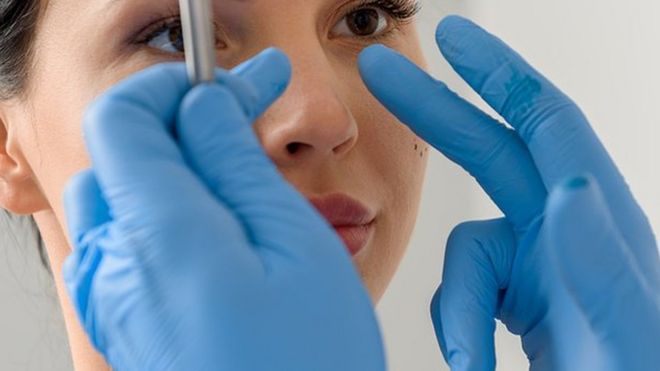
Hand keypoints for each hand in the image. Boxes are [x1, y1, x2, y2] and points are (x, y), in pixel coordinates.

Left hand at [62, 48, 385, 370]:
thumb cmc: (308, 364)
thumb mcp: (292, 243)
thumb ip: (235, 160)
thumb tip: (206, 104)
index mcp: (158, 237)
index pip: (126, 117)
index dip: (177, 86)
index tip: (234, 81)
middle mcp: (117, 267)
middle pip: (123, 152)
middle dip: (185, 121)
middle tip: (249, 118)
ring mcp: (115, 297)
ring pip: (127, 192)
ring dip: (181, 165)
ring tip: (245, 174)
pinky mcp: (126, 317)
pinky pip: (131, 237)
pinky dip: (172, 208)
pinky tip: (226, 222)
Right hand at [358, 15, 658, 370]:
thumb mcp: (626, 335)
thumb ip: (601, 266)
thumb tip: (572, 186)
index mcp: (599, 226)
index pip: (547, 124)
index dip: (499, 74)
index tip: (453, 37)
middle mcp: (566, 233)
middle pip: (491, 152)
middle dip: (433, 109)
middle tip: (379, 71)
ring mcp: (537, 263)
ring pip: (466, 249)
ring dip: (457, 305)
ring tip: (468, 359)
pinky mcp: (514, 295)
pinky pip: (461, 288)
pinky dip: (455, 323)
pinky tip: (472, 359)